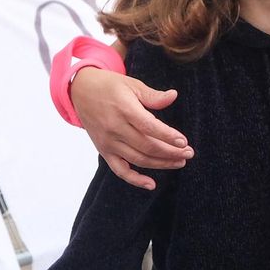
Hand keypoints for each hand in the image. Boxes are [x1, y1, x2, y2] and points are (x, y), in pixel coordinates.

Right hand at [74, 66, 191, 189]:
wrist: (80, 91)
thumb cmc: (110, 86)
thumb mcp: (132, 85)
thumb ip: (153, 95)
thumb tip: (174, 96)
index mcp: (124, 109)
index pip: (149, 127)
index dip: (168, 136)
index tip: (184, 142)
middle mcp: (115, 128)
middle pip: (147, 146)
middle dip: (171, 153)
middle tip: (189, 153)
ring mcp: (108, 142)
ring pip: (138, 159)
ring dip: (161, 164)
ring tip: (179, 162)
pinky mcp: (104, 151)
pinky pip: (119, 170)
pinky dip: (135, 180)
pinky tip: (151, 184)